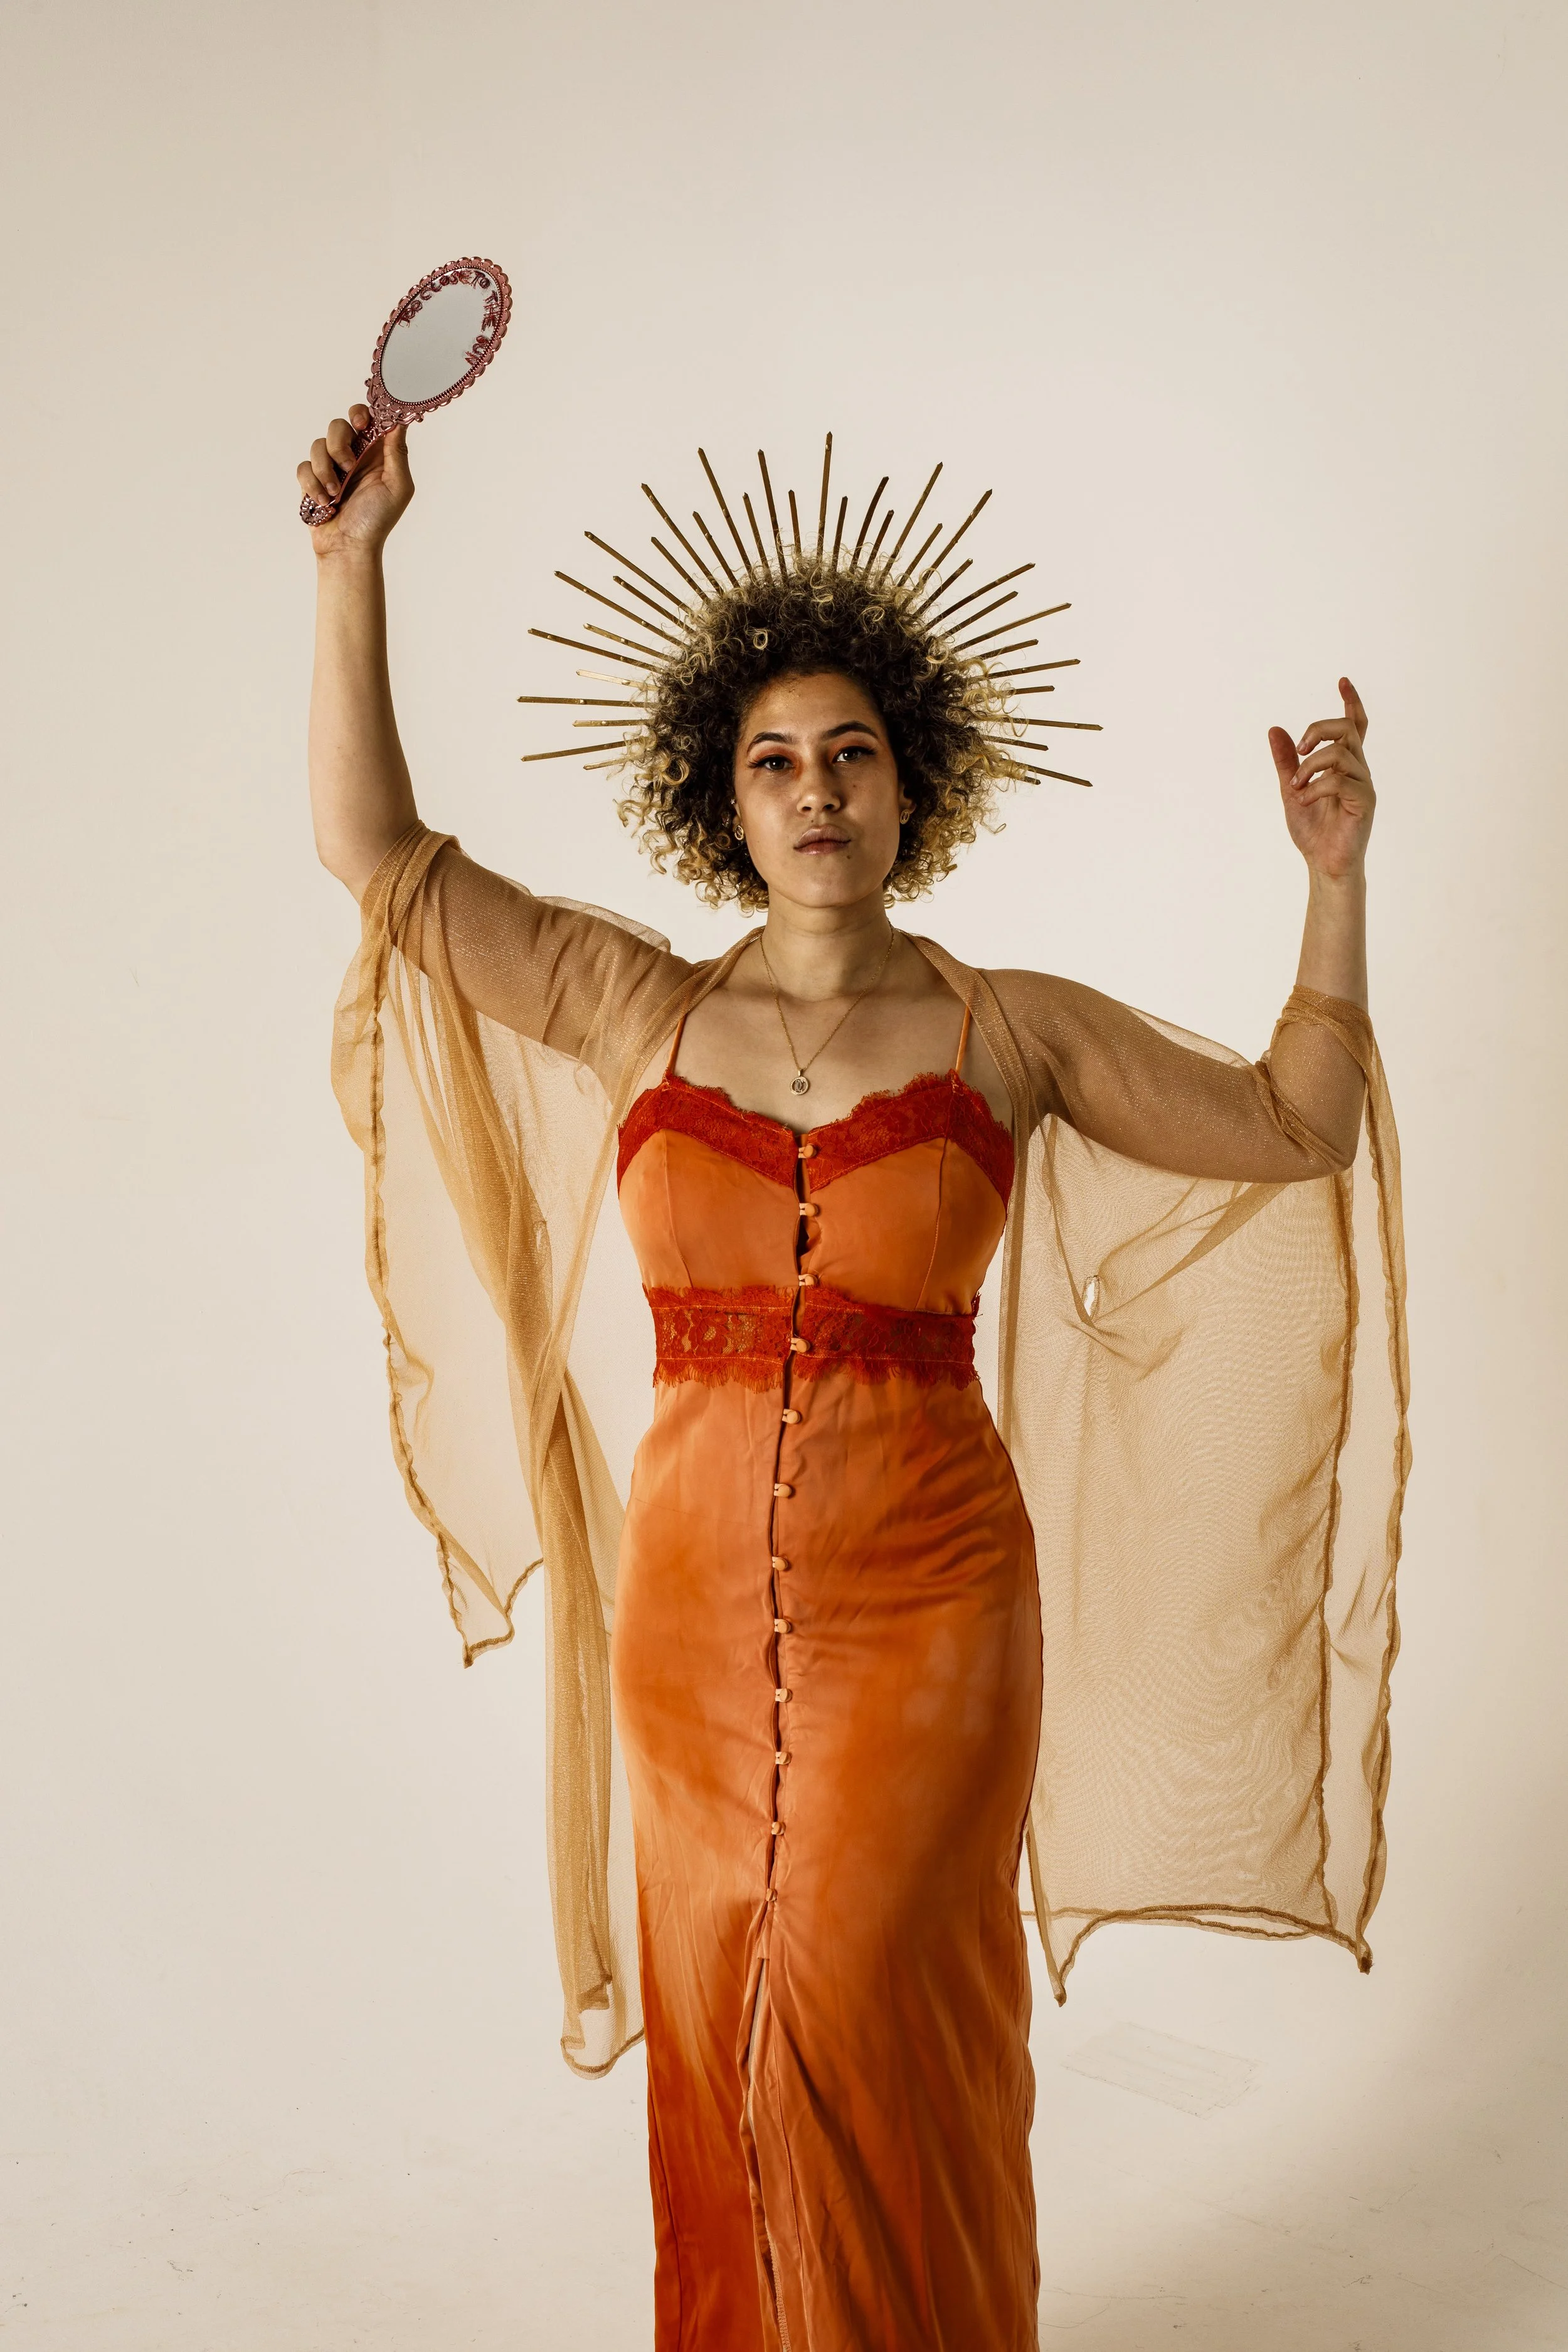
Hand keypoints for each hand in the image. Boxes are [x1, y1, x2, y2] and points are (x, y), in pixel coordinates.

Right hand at [296, 405, 413, 558]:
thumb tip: (398, 420)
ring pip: (318, 445)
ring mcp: (331, 467)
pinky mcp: (312, 480)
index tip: (361, 426)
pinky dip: (312, 485)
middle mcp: (353, 456)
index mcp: (375, 454)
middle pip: (338, 425)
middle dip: (340, 444)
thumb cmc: (377, 520)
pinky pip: (304, 467)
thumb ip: (397, 453)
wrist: (349, 546)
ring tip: (335, 494)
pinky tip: (325, 502)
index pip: (367, 418)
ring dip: (325, 470)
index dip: (360, 414)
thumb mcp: (397, 486)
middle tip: (348, 466)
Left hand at [1269, 677, 1374, 882]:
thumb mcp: (1292, 789)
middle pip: (1347, 729)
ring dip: (1310, 766)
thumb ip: (1286, 761)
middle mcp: (1358, 771)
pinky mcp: (1365, 802)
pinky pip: (1340, 780)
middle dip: (1319, 730)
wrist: (1322, 863)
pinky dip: (1315, 787)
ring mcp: (1364, 785)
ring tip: (1296, 787)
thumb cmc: (1313, 830)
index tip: (1343, 681)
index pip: (1355, 726)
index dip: (1351, 702)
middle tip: (1300, 751)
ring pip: (1341, 753)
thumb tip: (1275, 730)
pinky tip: (1304, 799)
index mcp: (1344, 766)